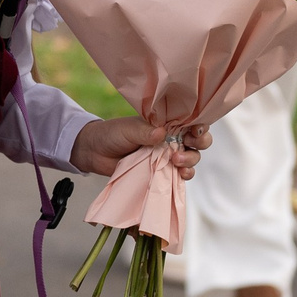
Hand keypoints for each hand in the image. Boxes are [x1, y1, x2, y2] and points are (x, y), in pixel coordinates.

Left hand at [69, 116, 208, 179]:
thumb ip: (144, 132)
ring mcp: (168, 156)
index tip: (196, 130)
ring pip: (192, 158)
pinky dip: (185, 175)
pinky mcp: (162, 172)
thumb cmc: (113, 134)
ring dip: (191, 160)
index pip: (191, 121)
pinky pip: (180, 174)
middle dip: (200, 143)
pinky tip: (181, 174)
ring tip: (176, 160)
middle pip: (198, 141)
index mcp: (166, 123)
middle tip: (190, 143)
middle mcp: (171, 139)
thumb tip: (162, 133)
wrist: (96, 153)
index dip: (199, 125)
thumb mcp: (128, 129)